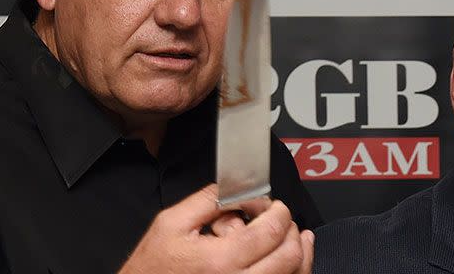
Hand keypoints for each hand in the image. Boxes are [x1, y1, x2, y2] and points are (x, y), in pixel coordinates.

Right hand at [118, 184, 313, 273]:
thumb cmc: (153, 268)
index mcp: (220, 261)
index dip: (278, 211)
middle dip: (290, 229)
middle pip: (288, 255)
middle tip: (281, 218)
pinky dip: (295, 272)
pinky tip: (295, 260)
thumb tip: (234, 188)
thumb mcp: (171, 223)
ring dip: (300, 252)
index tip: (274, 205)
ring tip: (297, 236)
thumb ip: (205, 200)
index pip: (269, 231)